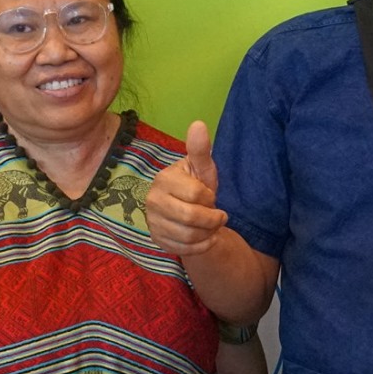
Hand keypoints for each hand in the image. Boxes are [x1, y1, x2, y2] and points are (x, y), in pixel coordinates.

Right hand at [148, 121, 229, 257]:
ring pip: (189, 236)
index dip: (210, 197)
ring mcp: (152, 222)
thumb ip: (200, 150)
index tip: (210, 195)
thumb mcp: (202, 168)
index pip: (197, 194)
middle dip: (213, 219)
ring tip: (212, 227)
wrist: (186, 209)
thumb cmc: (196, 184)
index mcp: (164, 179)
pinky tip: (206, 238)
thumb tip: (199, 124)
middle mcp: (153, 200)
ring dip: (209, 234)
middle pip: (192, 218)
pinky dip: (202, 246)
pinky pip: (184, 250)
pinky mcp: (157, 239)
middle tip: (220, 216)